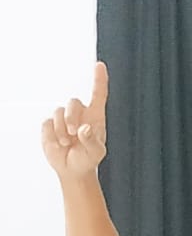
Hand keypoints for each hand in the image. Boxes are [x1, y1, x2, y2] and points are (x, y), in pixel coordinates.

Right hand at [41, 62, 108, 179]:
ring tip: (67, 143)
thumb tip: (84, 129)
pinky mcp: (50, 125)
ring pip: (59, 112)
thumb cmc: (88, 159)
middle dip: (71, 116)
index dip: (99, 80)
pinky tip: (58, 143)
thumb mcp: (96, 153)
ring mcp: (64, 118)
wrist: (73, 170)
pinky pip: (48, 122)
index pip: (98, 94)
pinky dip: (52, 134)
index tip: (99, 65)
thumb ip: (92, 141)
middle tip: (73, 133)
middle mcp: (79, 114)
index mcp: (95, 117)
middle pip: (73, 102)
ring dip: (62, 130)